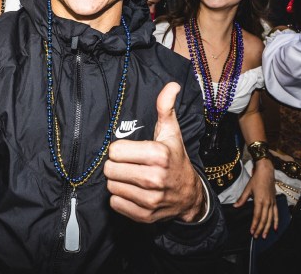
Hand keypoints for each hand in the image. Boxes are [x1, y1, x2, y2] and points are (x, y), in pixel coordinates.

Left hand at [103, 82, 205, 223]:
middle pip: (110, 169)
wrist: (189, 194)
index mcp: (158, 155)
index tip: (131, 151)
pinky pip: (115, 203)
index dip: (120, 150)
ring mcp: (150, 199)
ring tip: (131, 177)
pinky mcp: (144, 216)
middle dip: (117, 165)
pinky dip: (120, 197)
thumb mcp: (171, 132)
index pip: (115, 151)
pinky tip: (132, 191)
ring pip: (111, 186)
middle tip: (129, 164)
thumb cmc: (175, 159)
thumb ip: (165, 107)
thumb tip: (171, 85)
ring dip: (118, 181)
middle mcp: (154, 178)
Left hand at [233, 158, 276, 238]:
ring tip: (264, 235)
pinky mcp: (275, 201)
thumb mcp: (247, 189)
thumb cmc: (256, 180)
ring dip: (267, 228)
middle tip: (257, 237)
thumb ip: (242, 199)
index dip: (254, 224)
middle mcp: (267, 203)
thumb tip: (235, 206)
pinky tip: (275, 228)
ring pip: (270, 218)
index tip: (252, 231)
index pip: (257, 216)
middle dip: (260, 229)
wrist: (266, 172)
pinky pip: (276, 213)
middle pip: (264, 219)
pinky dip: (276, 221)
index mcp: (259, 200)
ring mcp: (272, 202)